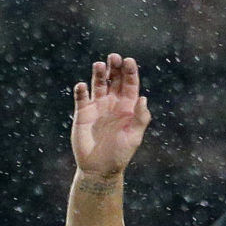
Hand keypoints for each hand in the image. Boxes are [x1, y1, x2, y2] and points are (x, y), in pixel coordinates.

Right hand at [71, 56, 151, 181]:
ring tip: (99, 65)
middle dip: (114, 66)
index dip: (130, 71)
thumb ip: (140, 118)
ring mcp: (97, 106)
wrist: (99, 169)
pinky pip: (81, 97)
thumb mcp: (134, 137)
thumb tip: (143, 98)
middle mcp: (112, 102)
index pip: (130, 84)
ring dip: (98, 73)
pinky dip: (81, 90)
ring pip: (98, 83)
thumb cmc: (120, 154)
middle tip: (114, 57)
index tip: (129, 61)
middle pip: (114, 79)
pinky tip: (82, 86)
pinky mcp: (82, 112)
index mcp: (128, 107)